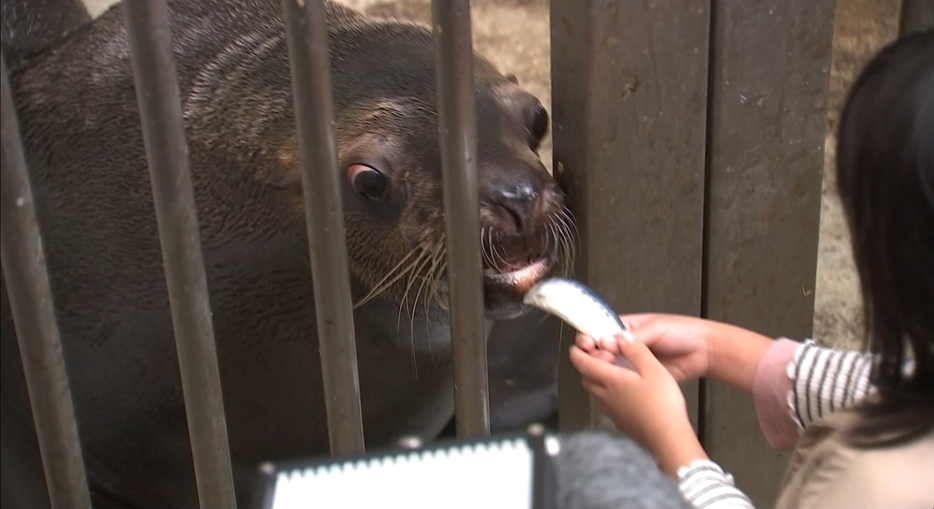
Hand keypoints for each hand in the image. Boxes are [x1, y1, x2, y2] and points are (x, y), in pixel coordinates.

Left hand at [569, 335, 707, 476]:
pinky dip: (608, 394)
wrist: (667, 438)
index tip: (576, 347)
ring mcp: (612, 412)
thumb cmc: (662, 404)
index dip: (577, 353)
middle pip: (586, 378)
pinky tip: (623, 393)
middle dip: (587, 366)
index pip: (584, 364)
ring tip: (611, 373)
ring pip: (596, 392)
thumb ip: (636, 350)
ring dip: (597, 380)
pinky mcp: (621, 423)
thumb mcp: (653, 369)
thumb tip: (622, 337)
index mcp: (611, 380)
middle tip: (597, 357)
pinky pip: (607, 404)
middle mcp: (606, 396)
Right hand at [575, 313, 713, 381]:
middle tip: (602, 357)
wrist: (704, 352)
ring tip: (608, 368)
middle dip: (595, 353)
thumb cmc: (683, 333)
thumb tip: (608, 341)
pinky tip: (613, 381)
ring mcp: (631, 362)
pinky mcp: (639, 377)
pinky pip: (621, 380)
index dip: (591, 336)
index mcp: (626, 327)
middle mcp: (625, 344)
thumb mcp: (656, 328)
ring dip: (603, 367)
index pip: (599, 330)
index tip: (589, 343)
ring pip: (608, 366)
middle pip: (599, 349)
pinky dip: (614, 381)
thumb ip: (632, 337)